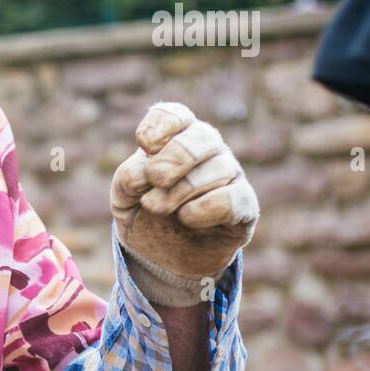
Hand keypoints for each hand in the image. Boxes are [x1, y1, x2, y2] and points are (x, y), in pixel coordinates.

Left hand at [111, 102, 258, 302]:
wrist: (162, 256)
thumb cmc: (144, 213)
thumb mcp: (124, 196)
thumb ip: (128, 178)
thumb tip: (145, 172)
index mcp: (177, 137)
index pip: (174, 115)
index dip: (159, 127)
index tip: (144, 147)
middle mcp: (208, 149)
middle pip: (202, 136)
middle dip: (171, 160)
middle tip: (153, 180)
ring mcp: (230, 175)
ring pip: (217, 169)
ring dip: (178, 192)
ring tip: (157, 207)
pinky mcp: (245, 206)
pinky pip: (233, 198)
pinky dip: (204, 208)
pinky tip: (186, 218)